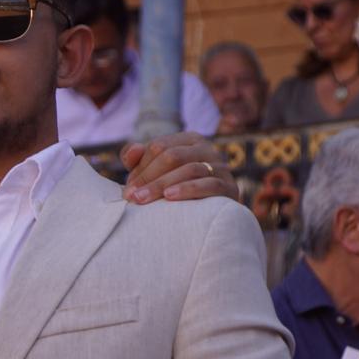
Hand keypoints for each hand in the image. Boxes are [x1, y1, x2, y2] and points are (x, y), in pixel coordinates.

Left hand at [120, 132, 235, 202]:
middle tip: (131, 197)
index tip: (128, 189)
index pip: (159, 146)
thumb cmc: (173, 190)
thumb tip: (133, 151)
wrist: (209, 218)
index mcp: (189, 140)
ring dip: (162, 184)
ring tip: (143, 199)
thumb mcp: (152, 173)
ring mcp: (221, 167)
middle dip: (148, 177)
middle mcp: (208, 149)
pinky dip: (188, 189)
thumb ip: (138, 160)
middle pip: (173, 156)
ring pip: (190, 169)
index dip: (140, 167)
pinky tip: (170, 196)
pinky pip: (210, 184)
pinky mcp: (230, 187)